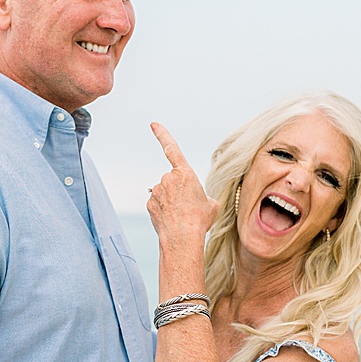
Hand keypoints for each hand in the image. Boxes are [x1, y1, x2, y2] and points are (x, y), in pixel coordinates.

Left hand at [146, 123, 218, 245]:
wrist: (182, 237)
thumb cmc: (199, 220)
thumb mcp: (211, 204)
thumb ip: (201, 195)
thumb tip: (195, 199)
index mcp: (185, 173)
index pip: (172, 149)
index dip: (162, 135)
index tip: (153, 124)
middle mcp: (168, 178)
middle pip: (174, 181)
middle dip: (180, 191)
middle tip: (189, 207)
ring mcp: (156, 190)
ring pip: (165, 193)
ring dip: (172, 202)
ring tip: (182, 215)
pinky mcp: (149, 202)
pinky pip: (157, 203)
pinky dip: (164, 210)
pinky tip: (171, 220)